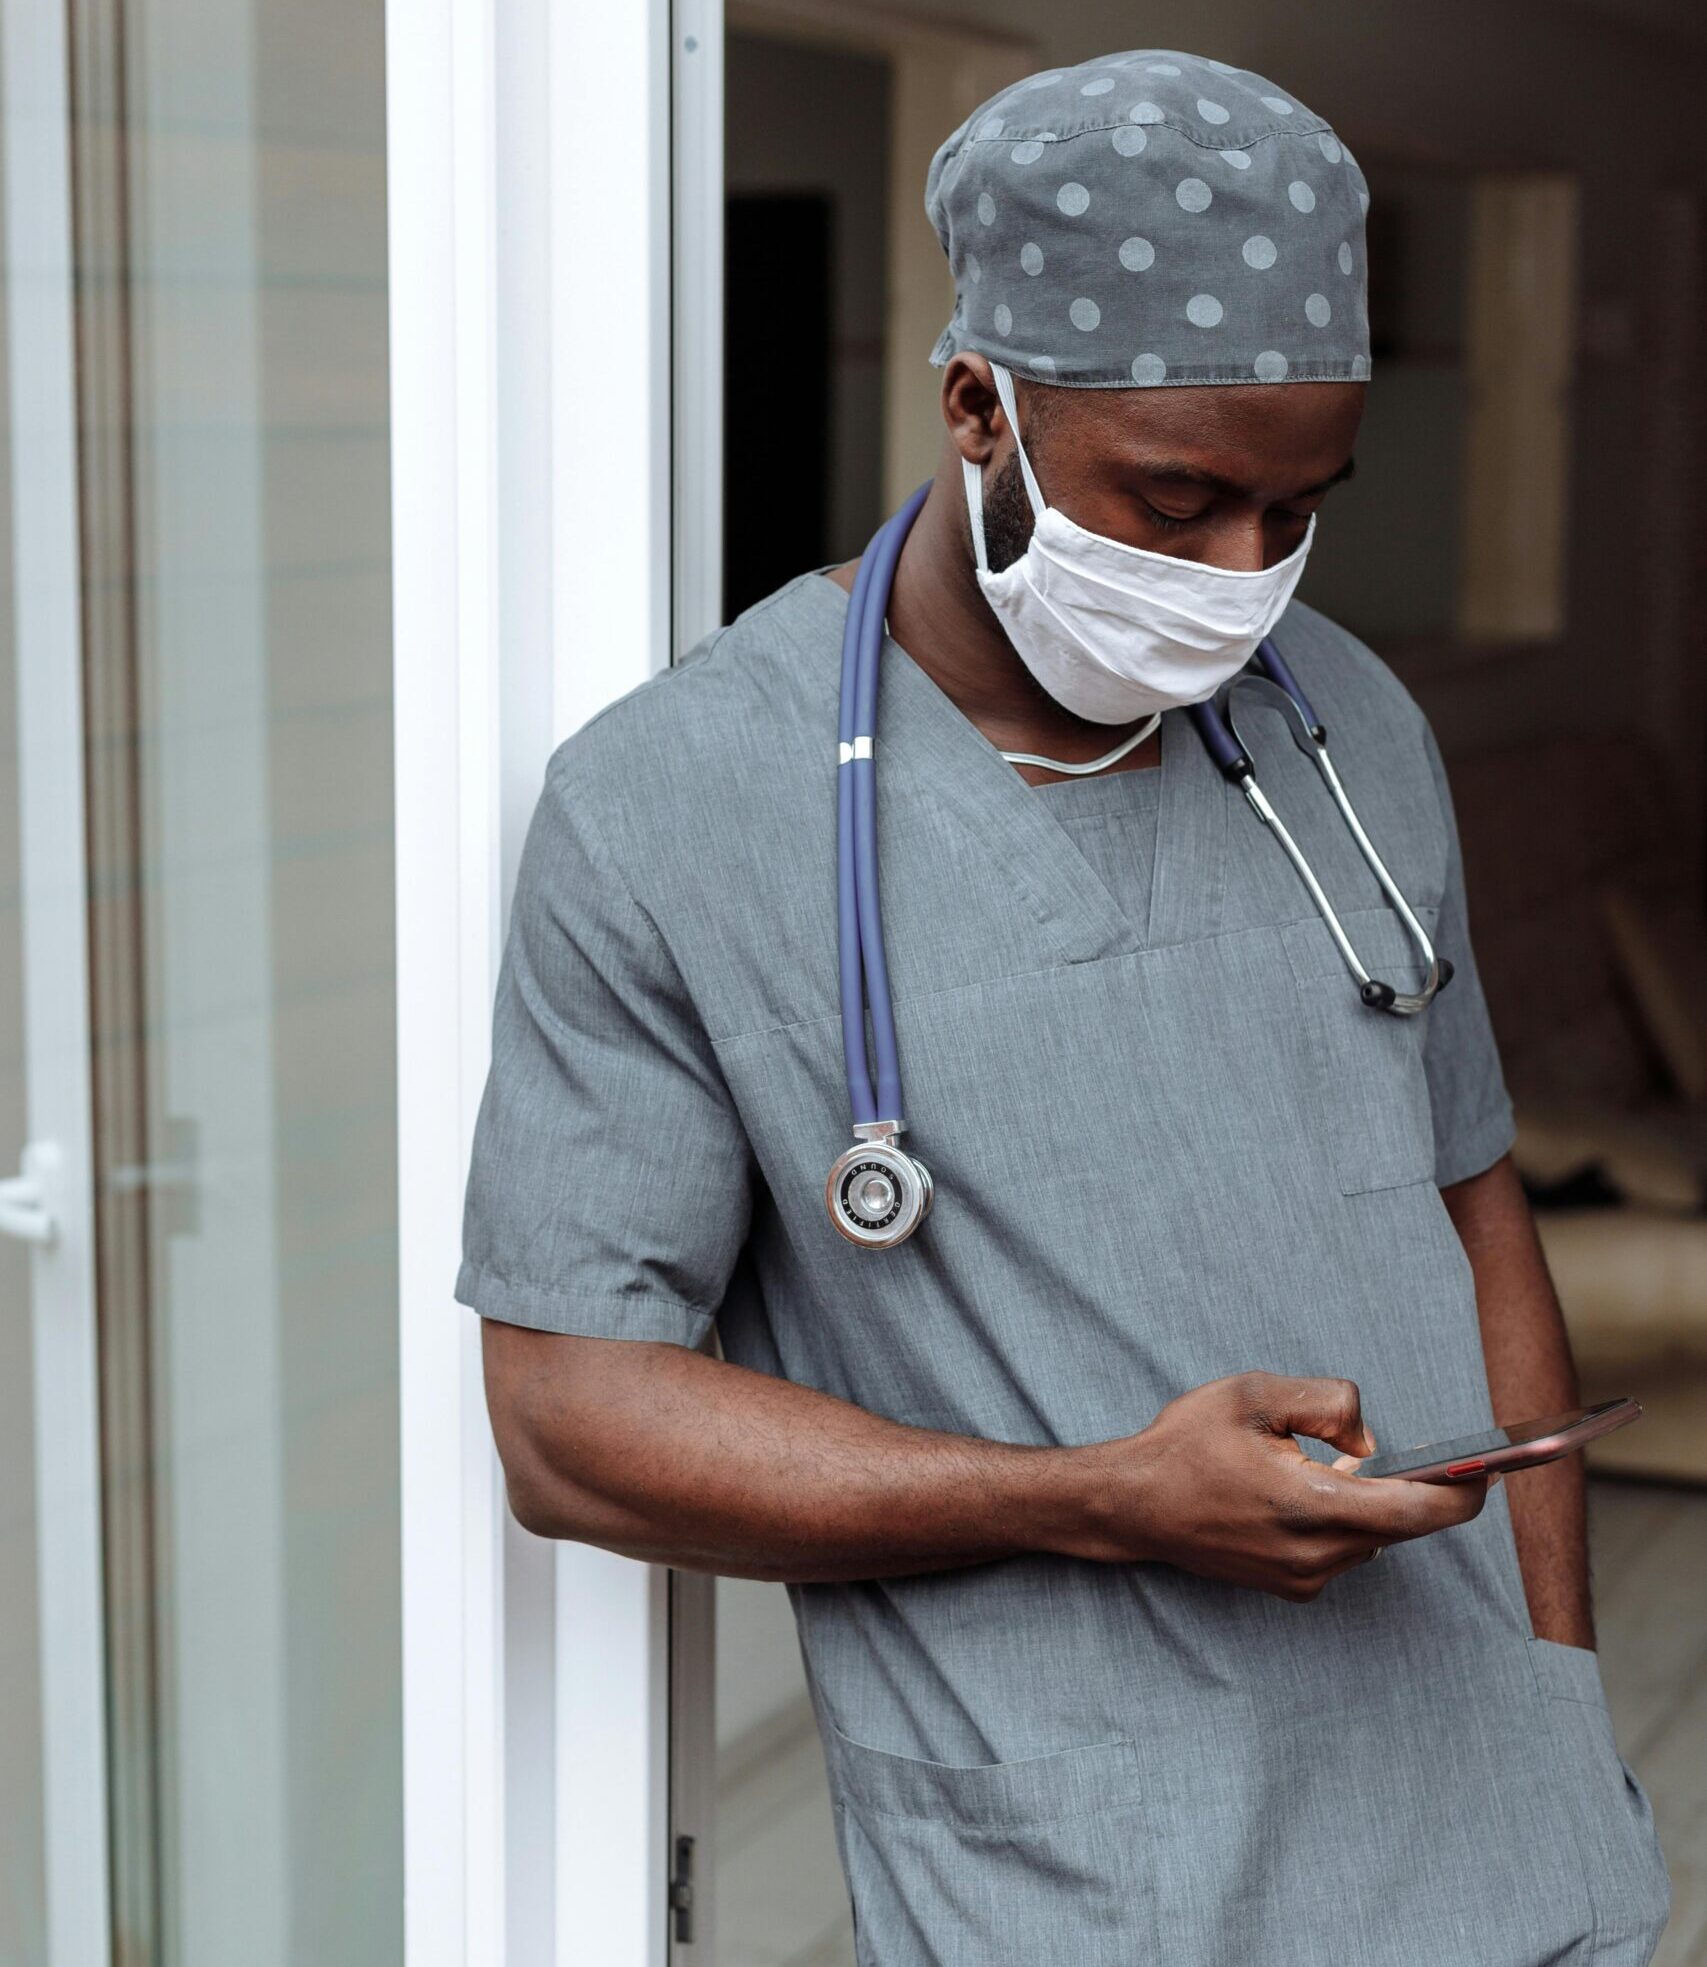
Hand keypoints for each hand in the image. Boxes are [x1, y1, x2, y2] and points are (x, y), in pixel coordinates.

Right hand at [1061, 1371, 1488, 1600]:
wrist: (1131, 1506)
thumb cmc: (1186, 1445)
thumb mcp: (1255, 1394)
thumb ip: (1328, 1403)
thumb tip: (1370, 1441)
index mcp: (1310, 1506)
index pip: (1414, 1512)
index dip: (1462, 1493)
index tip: (1489, 1472)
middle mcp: (1315, 1555)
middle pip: (1398, 1523)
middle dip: (1405, 1484)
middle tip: (1396, 1451)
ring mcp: (1303, 1578)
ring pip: (1370, 1535)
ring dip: (1365, 1500)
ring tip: (1313, 1464)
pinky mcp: (1291, 1586)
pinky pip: (1343, 1549)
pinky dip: (1339, 1518)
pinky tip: (1297, 1491)